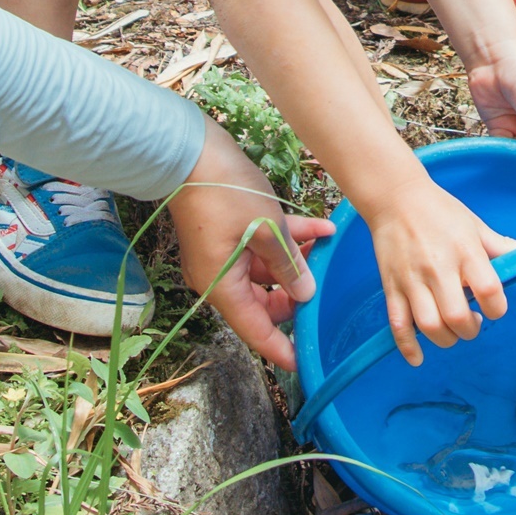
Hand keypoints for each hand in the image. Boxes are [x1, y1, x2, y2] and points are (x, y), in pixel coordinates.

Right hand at [164, 126, 328, 368]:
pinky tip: (320, 228)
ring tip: (325, 246)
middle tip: (324, 290)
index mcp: (223, 286)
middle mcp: (220, 277)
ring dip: (295, 260)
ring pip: (266, 271)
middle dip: (295, 296)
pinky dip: (286, 240)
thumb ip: (288, 265)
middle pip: (263, 303)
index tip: (304, 362)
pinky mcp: (227, 234)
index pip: (254, 330)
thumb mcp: (266, 230)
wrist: (190, 152)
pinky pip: (260, 247)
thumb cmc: (224, 193)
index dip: (280, 348)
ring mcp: (222, 255)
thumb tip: (305, 294)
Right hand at [361, 171, 515, 365]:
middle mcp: (438, 268)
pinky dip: (407, 347)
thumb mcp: (476, 226)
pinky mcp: (391, 287)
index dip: (497, 308)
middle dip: (470, 329)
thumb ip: (503, 247)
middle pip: (457, 316)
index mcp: (465, 251)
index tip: (494, 307)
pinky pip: (398, 325)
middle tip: (472, 321)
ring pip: (429, 326)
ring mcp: (412, 280)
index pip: (489, 290)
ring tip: (452, 329)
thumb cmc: (440, 211)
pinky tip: (418, 357)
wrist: (395, 198)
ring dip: (446, 338)